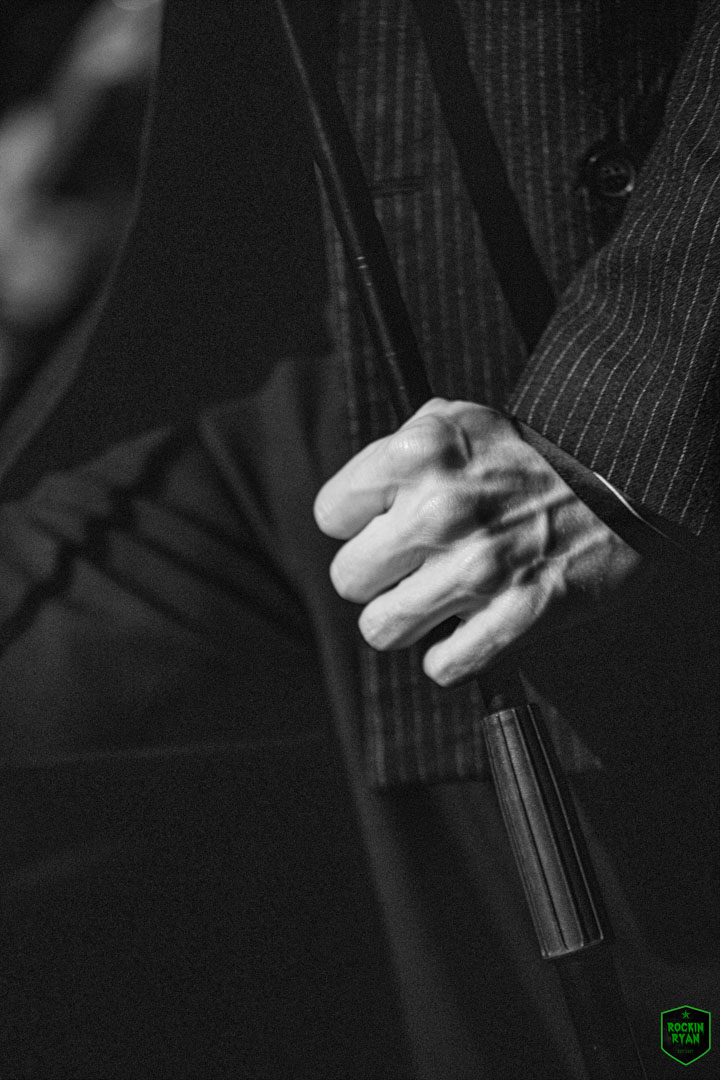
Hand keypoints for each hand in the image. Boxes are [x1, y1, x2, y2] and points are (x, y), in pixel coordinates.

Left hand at [314, 399, 641, 685]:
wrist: (622, 484)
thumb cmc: (527, 455)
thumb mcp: (458, 420)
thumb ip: (395, 453)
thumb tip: (350, 506)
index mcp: (418, 454)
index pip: (330, 515)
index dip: (358, 522)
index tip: (387, 523)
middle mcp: (441, 509)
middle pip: (347, 578)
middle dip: (378, 575)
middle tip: (415, 564)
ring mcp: (479, 566)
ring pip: (382, 629)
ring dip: (408, 620)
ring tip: (439, 598)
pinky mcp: (517, 614)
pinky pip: (442, 666)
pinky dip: (451, 656)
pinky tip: (470, 627)